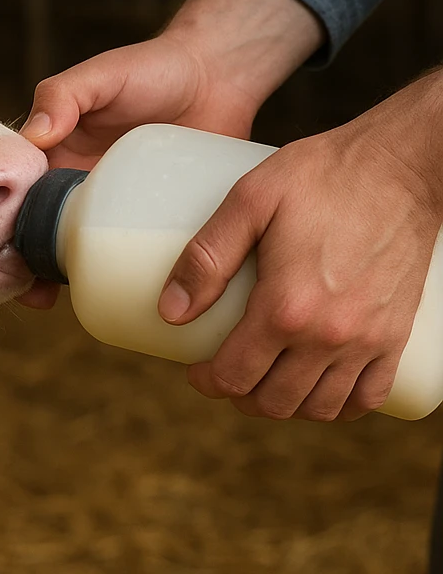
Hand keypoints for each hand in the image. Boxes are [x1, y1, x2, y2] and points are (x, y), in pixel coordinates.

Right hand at [16, 0, 324, 308]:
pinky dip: (126, 277)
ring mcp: (117, 209)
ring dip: (73, 282)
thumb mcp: (102, 75)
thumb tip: (35, 135)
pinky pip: (133, 254)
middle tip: (35, 296)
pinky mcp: (153, 221)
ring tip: (71, 304)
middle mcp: (78, 187)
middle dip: (31, 270)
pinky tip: (127, 298)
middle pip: (43, 236)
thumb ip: (63, 95)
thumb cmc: (153, 68)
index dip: (3, 230)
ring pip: (84, 254)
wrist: (219, 77)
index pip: (17, 198)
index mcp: (54, 157)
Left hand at [159, 71, 442, 420]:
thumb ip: (206, 256)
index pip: (235, 375)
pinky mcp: (396, 334)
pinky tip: (316, 389)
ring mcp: (368, 340)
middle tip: (224, 372)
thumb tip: (171, 312)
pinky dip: (339, 405)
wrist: (402, 165)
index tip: (195, 369)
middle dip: (240, 395)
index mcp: (286, 307)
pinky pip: (368, 397)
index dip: (207, 381)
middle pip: (274, 401)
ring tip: (263, 380)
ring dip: (284, 404)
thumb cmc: (322, 176)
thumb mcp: (250, 200)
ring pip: (319, 407)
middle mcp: (330, 335)